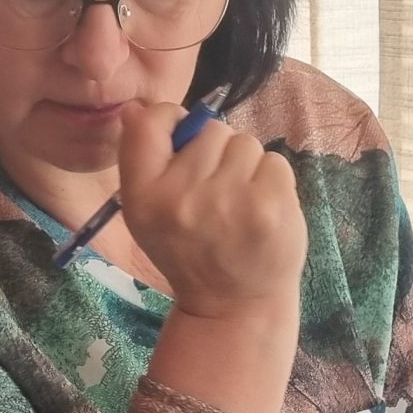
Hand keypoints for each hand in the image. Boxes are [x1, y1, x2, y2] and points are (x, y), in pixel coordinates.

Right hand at [116, 100, 305, 322]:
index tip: (182, 138)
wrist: (233, 304)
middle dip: (217, 152)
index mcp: (142, 197)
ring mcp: (228, 202)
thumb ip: (142, 161)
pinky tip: (261, 211)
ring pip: (244, 143)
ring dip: (246, 167)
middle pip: (209, 130)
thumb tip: (138, 107)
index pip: (148, 124)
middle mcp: (180, 198)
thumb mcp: (147, 213)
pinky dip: (272, 181)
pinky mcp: (270, 206)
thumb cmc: (190, 249)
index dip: (170, 118)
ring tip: (239, 204)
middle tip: (215, 193)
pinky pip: (274, 161)